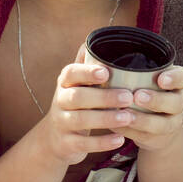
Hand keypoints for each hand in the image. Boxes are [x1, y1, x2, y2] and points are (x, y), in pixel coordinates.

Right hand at [43, 45, 134, 165]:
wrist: (54, 138)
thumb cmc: (74, 103)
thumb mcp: (76, 83)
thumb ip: (85, 62)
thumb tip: (94, 37)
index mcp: (64, 82)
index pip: (71, 73)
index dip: (87, 72)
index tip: (105, 72)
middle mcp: (59, 100)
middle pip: (78, 97)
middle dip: (104, 97)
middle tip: (128, 96)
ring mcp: (61, 123)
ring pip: (82, 120)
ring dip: (106, 119)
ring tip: (128, 117)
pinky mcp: (66, 143)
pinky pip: (83, 144)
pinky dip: (102, 143)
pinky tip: (120, 139)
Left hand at [110, 65, 182, 152]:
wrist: (156, 123)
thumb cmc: (146, 88)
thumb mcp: (146, 76)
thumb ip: (131, 67)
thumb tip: (98, 57)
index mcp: (177, 82)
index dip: (174, 78)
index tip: (160, 79)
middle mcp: (178, 102)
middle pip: (175, 102)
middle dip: (156, 100)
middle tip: (137, 96)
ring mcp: (171, 122)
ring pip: (162, 123)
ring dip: (143, 120)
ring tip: (125, 115)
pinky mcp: (158, 139)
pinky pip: (146, 136)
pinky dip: (131, 132)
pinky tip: (116, 126)